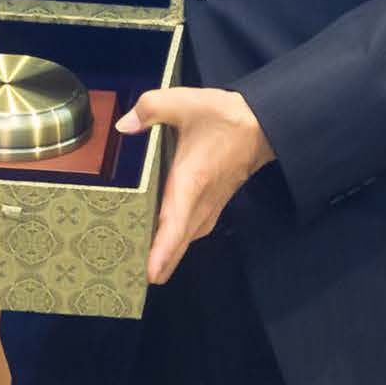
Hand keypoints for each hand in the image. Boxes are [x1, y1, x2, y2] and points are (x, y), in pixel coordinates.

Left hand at [119, 85, 272, 285]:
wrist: (262, 126)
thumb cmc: (225, 117)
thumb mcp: (185, 102)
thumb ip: (151, 108)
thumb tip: (123, 125)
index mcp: (191, 180)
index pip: (176, 221)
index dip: (163, 249)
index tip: (151, 273)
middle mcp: (201, 200)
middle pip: (179, 241)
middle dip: (159, 263)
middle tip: (133, 282)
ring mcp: (210, 205)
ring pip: (187, 239)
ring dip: (169, 256)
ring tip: (144, 270)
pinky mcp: (214, 204)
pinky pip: (193, 231)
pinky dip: (178, 242)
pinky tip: (165, 244)